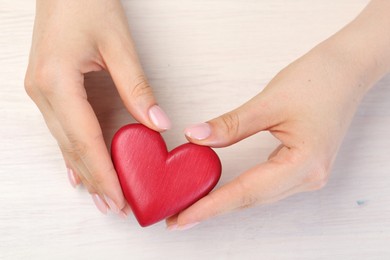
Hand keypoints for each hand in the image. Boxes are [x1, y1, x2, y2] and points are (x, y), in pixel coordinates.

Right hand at [25, 0, 170, 215]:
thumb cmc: (87, 3)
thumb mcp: (119, 45)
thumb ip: (137, 87)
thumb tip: (157, 123)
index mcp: (57, 81)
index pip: (84, 139)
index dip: (103, 172)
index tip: (119, 197)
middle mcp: (42, 92)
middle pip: (73, 147)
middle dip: (95, 180)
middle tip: (116, 207)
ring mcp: (41, 92)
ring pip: (65, 142)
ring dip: (85, 171)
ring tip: (103, 197)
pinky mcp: (48, 89)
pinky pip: (62, 130)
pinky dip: (74, 153)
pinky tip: (79, 172)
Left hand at [167, 0, 389, 229]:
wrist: (346, 70)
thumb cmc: (317, 81)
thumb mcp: (268, 102)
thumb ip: (231, 125)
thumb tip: (195, 138)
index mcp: (305, 163)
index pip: (248, 191)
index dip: (212, 206)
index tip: (184, 217)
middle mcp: (309, 177)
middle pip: (253, 199)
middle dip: (214, 208)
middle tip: (180, 216)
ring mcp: (308, 174)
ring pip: (259, 195)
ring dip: (226, 201)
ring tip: (195, 207)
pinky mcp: (302, 167)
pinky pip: (266, 186)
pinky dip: (241, 190)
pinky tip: (222, 191)